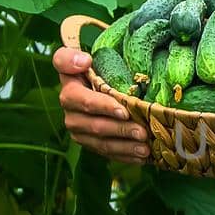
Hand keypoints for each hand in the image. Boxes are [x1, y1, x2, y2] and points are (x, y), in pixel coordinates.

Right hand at [54, 46, 149, 163]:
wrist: (97, 84)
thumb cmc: (95, 68)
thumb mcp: (82, 57)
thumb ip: (73, 57)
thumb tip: (84, 61)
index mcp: (70, 90)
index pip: (82, 100)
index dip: (102, 105)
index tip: (124, 111)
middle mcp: (71, 113)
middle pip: (95, 125)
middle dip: (120, 130)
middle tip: (142, 132)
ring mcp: (79, 130)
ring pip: (102, 143)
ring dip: (124, 147)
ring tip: (145, 148)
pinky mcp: (90, 142)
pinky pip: (107, 152)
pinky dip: (125, 156)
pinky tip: (141, 157)